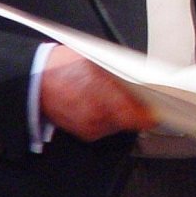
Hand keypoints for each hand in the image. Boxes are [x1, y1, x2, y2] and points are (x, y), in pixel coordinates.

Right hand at [39, 45, 156, 141]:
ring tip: (113, 96)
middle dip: (136, 109)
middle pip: (131, 121)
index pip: (139, 116)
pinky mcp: (84, 134)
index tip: (161, 109)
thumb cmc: (63, 66)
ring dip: (122, 114)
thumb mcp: (98, 62)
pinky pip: (106, 128)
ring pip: (120, 125)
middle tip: (139, 97)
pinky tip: (100, 104)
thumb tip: (144, 85)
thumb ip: (122, 77)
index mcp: (103, 96)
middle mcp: (97, 118)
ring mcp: (90, 129)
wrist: (35, 81)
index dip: (152, 113)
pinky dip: (108, 118)